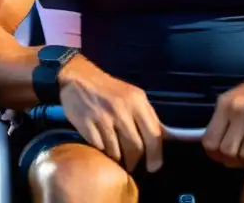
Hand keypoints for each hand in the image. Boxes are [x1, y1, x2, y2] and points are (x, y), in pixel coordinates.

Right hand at [58, 55, 163, 173]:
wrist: (79, 77)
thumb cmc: (110, 90)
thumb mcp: (133, 96)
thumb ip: (148, 116)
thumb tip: (165, 138)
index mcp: (137, 101)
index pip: (153, 134)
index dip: (156, 155)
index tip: (153, 166)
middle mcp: (122, 109)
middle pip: (135, 147)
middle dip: (135, 161)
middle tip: (132, 166)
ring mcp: (103, 117)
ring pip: (117, 152)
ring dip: (118, 159)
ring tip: (117, 156)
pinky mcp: (86, 124)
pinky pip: (100, 148)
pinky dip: (103, 151)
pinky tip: (102, 147)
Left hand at [202, 63, 243, 167]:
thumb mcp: (236, 96)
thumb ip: (225, 118)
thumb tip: (219, 145)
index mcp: (225, 104)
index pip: (209, 141)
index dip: (215, 155)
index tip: (223, 156)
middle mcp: (239, 111)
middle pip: (227, 152)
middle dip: (234, 160)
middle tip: (242, 158)